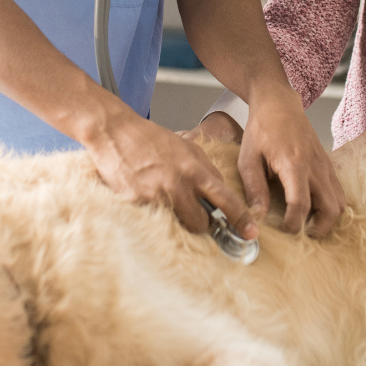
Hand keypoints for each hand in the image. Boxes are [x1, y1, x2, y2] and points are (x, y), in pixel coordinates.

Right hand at [83, 111, 257, 239]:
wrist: (115, 133)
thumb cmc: (149, 139)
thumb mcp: (186, 148)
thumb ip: (205, 170)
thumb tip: (220, 191)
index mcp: (193, 169)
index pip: (224, 198)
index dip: (240, 218)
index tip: (250, 232)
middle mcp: (177, 185)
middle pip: (200, 223)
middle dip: (201, 224)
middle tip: (195, 216)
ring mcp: (155, 197)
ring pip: (176, 225)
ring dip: (176, 219)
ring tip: (166, 202)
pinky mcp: (135, 205)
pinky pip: (152, 220)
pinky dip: (153, 213)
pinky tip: (145, 196)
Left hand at [234, 89, 345, 237]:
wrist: (279, 103)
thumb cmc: (262, 129)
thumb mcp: (248, 158)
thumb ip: (254, 188)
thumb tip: (258, 216)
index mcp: (294, 164)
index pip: (301, 203)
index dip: (294, 224)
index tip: (285, 232)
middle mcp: (315, 167)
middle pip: (331, 208)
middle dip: (319, 228)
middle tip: (301, 234)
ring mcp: (325, 166)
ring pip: (340, 202)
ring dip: (327, 219)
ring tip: (308, 223)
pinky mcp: (328, 165)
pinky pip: (338, 191)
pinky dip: (330, 206)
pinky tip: (313, 208)